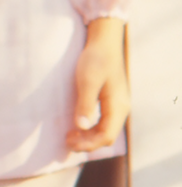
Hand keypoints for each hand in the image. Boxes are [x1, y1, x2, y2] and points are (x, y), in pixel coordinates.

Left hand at [66, 16, 128, 152]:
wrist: (104, 43)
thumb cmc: (96, 59)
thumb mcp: (88, 80)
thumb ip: (86, 103)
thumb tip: (82, 127)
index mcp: (118, 106)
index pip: (106, 136)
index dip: (88, 144)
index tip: (69, 141)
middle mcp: (121, 109)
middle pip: (106, 136)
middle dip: (87, 143)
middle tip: (66, 140)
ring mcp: (117, 106)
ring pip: (105, 131)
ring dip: (88, 138)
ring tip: (70, 136)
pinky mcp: (111, 102)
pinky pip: (103, 123)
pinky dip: (91, 129)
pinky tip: (77, 127)